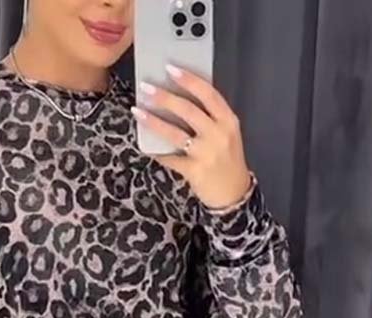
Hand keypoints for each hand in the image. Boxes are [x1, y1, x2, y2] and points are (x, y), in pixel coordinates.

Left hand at [131, 64, 252, 209]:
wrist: (234, 193)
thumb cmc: (228, 160)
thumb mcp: (227, 133)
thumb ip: (211, 116)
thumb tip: (182, 95)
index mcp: (228, 120)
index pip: (208, 93)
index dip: (189, 79)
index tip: (171, 68)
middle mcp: (218, 134)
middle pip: (188, 110)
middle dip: (164, 97)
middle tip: (146, 87)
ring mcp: (206, 153)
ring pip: (175, 133)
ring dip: (153, 121)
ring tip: (138, 110)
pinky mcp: (194, 170)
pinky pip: (171, 158)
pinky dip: (157, 151)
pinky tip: (145, 144)